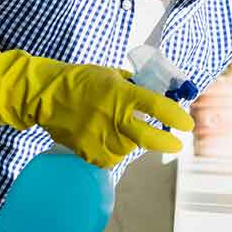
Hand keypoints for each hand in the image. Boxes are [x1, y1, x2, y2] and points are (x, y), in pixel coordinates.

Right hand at [0, 44, 193, 167]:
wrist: (44, 96)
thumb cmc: (81, 81)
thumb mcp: (111, 75)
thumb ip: (133, 86)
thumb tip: (155, 94)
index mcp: (122, 95)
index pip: (157, 108)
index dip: (176, 118)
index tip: (187, 124)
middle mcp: (114, 118)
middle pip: (149, 139)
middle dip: (167, 143)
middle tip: (176, 144)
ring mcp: (101, 138)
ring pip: (130, 148)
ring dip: (132, 141)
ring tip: (120, 129)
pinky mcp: (90, 153)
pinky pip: (112, 157)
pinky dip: (114, 149)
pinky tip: (105, 137)